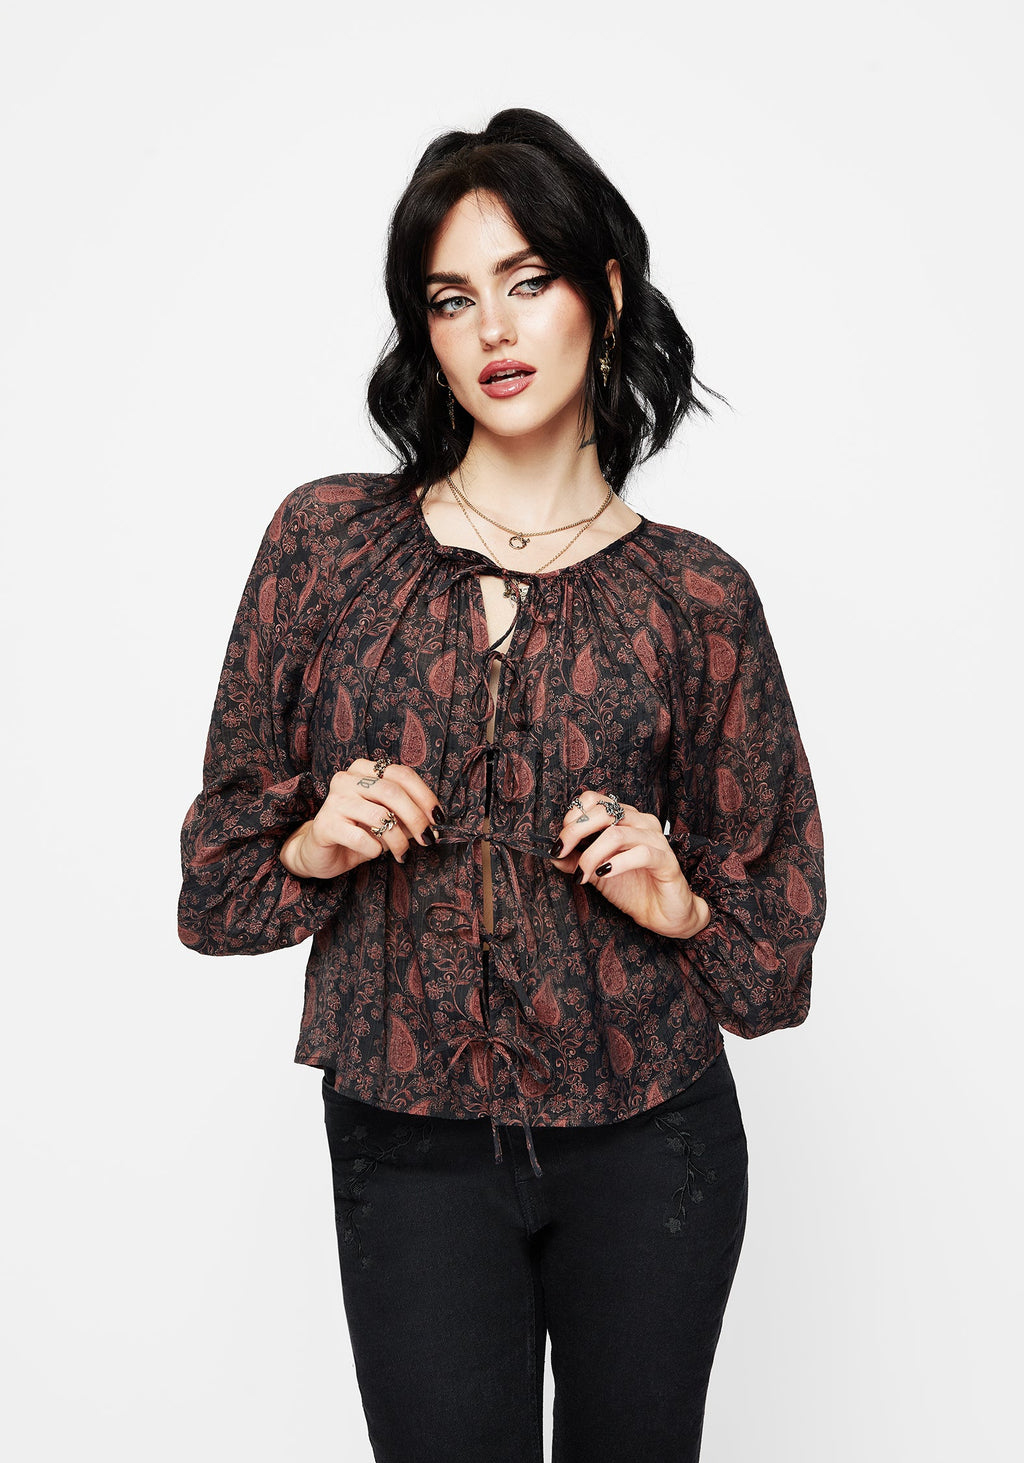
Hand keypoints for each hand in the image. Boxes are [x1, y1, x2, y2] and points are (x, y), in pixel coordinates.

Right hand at [279, 759, 443, 879]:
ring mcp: (334, 800)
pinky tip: (374, 853)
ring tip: (402, 853)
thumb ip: (406, 815)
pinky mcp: (325, 824)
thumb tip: (433, 822)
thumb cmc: (357, 832)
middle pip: (392, 792)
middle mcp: (347, 779)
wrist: (319, 852)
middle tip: (427, 839)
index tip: (438, 819)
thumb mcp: (387, 820)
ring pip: (379, 815)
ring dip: (398, 840)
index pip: (402, 774)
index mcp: (364, 770)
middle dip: (416, 818)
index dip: (425, 796)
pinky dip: (375, 849)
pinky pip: (361, 837)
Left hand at [548, 788, 710, 939]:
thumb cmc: (633, 888)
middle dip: (575, 832)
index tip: (561, 840)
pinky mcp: (666, 860)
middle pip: (602, 813)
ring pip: (616, 834)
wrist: (663, 914)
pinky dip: (617, 863)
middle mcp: (641, 822)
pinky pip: (640, 853)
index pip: (595, 800)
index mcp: (625, 818)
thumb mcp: (597, 873)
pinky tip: (604, 874)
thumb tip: (553, 855)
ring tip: (581, 874)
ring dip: (591, 855)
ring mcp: (656, 839)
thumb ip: (577, 860)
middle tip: (561, 853)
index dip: (573, 816)